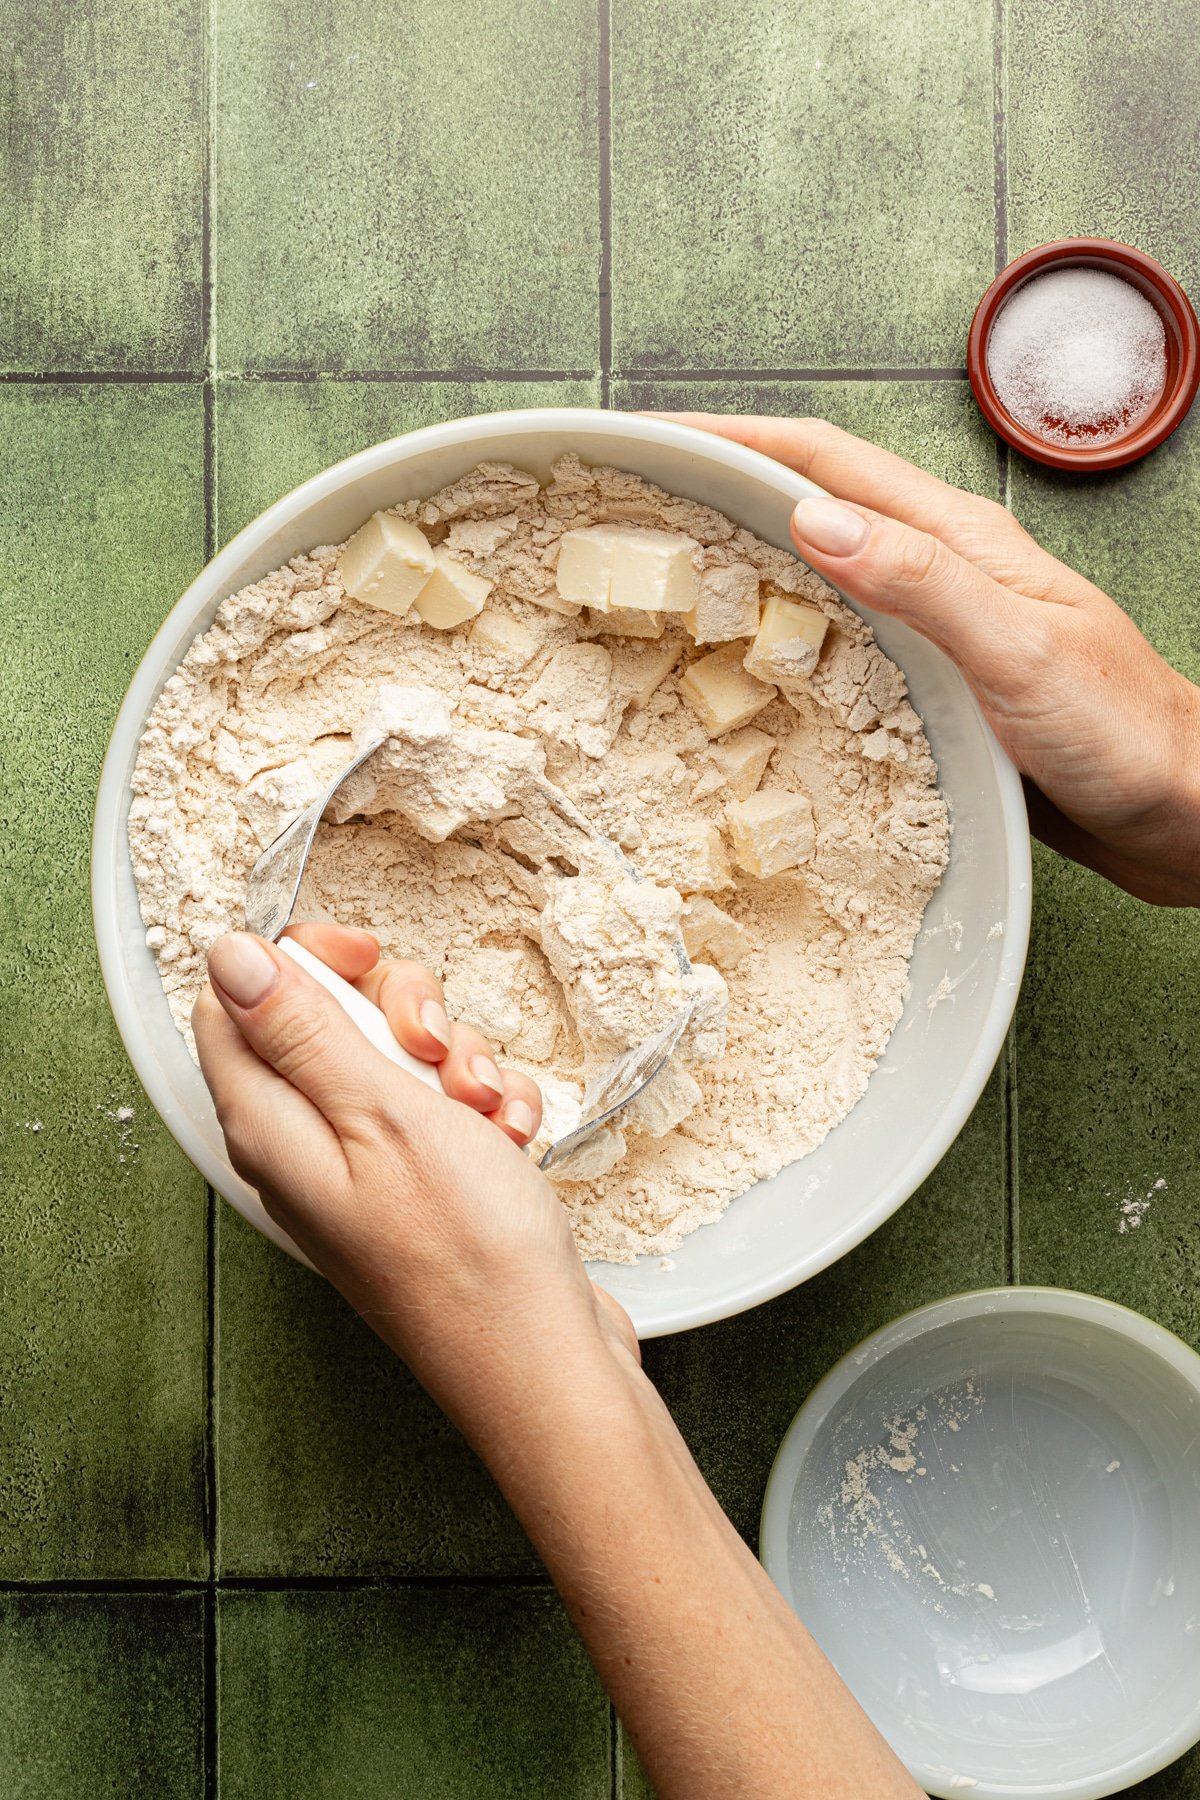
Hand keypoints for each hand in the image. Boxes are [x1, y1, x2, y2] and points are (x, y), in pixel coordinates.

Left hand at [192, 922, 637, 1449]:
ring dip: (457, 1060)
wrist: (543, 1360)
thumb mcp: (380, 1113)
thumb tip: (227, 956)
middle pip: (327, 1020)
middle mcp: (305, 1145)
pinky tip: (514, 1138)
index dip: (299, 962)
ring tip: (485, 1110)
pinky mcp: (422, 1187)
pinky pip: (445, 1108)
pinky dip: (487, 1108)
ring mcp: (367, 1168)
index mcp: (269, 1125)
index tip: (365, 959)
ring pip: (398, 1059)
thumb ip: (299, 1030)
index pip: (234, 1002)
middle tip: (431, 1048)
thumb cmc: (464, 1252)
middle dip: (398, 1011)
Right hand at [666, 413, 1199, 905]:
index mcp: (958, 541)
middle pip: (809, 503)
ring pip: (815, 571)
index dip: (735, 436)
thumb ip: (924, 583)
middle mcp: (938, 572)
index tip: (656, 431)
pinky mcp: (931, 681)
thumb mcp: (1020, 652)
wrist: (1182, 810)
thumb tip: (814, 520)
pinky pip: (836, 638)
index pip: (824, 461)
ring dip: (740, 560)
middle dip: (720, 486)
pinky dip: (779, 635)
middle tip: (637, 501)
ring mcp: (933, 626)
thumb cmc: (1123, 733)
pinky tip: (748, 665)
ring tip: (665, 575)